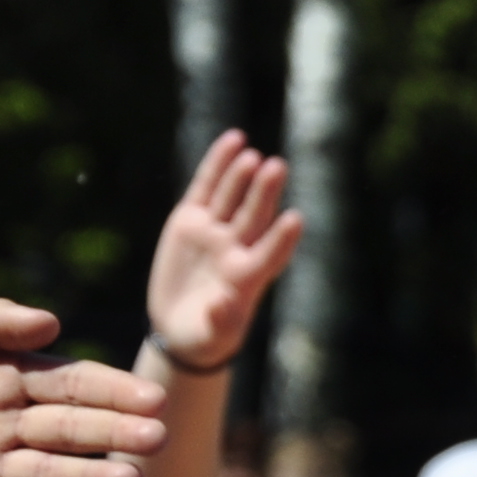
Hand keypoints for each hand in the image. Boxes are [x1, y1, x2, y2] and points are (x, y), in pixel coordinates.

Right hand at [148, 131, 302, 368]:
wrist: (179, 326)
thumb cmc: (204, 337)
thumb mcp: (210, 336)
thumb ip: (219, 322)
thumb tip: (221, 305)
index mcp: (247, 279)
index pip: (270, 255)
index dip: (282, 239)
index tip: (297, 220)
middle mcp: (236, 249)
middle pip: (255, 217)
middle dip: (265, 193)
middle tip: (278, 167)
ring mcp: (215, 231)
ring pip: (232, 197)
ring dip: (243, 176)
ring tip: (253, 155)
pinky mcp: (192, 220)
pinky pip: (207, 187)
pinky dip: (218, 165)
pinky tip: (234, 140)